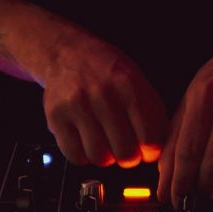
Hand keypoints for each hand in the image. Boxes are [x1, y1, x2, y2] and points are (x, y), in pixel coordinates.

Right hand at [42, 32, 167, 166]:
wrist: (66, 53)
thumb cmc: (107, 71)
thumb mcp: (137, 81)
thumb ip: (152, 114)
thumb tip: (156, 151)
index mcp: (129, 84)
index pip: (149, 138)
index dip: (150, 152)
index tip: (146, 151)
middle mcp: (102, 94)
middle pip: (125, 154)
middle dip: (128, 157)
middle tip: (125, 149)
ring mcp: (77, 105)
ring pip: (100, 158)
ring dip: (105, 157)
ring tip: (105, 143)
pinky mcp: (56, 116)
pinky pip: (75, 156)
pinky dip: (83, 156)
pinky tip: (86, 142)